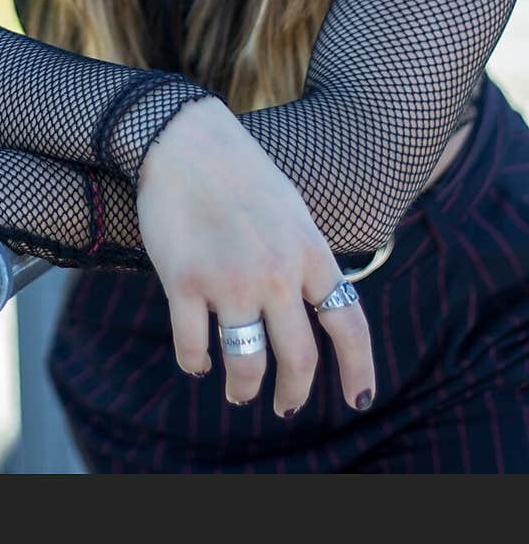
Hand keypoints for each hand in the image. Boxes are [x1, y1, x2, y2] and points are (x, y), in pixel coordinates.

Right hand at [135, 97, 375, 416]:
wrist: (184, 139)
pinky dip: (196, 364)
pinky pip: (193, 348)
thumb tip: (322, 305)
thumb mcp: (292, 210)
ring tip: (240, 392)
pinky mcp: (184, 282)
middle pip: (299, 360)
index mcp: (309, 252)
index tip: (360, 399)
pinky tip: (197, 361)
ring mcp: (229, 280)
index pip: (348, 325)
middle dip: (293, 394)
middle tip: (285, 406)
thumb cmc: (239, 172)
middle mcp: (276, 273)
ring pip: (246, 365)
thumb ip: (307, 258)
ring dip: (244, 389)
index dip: (359, 370)